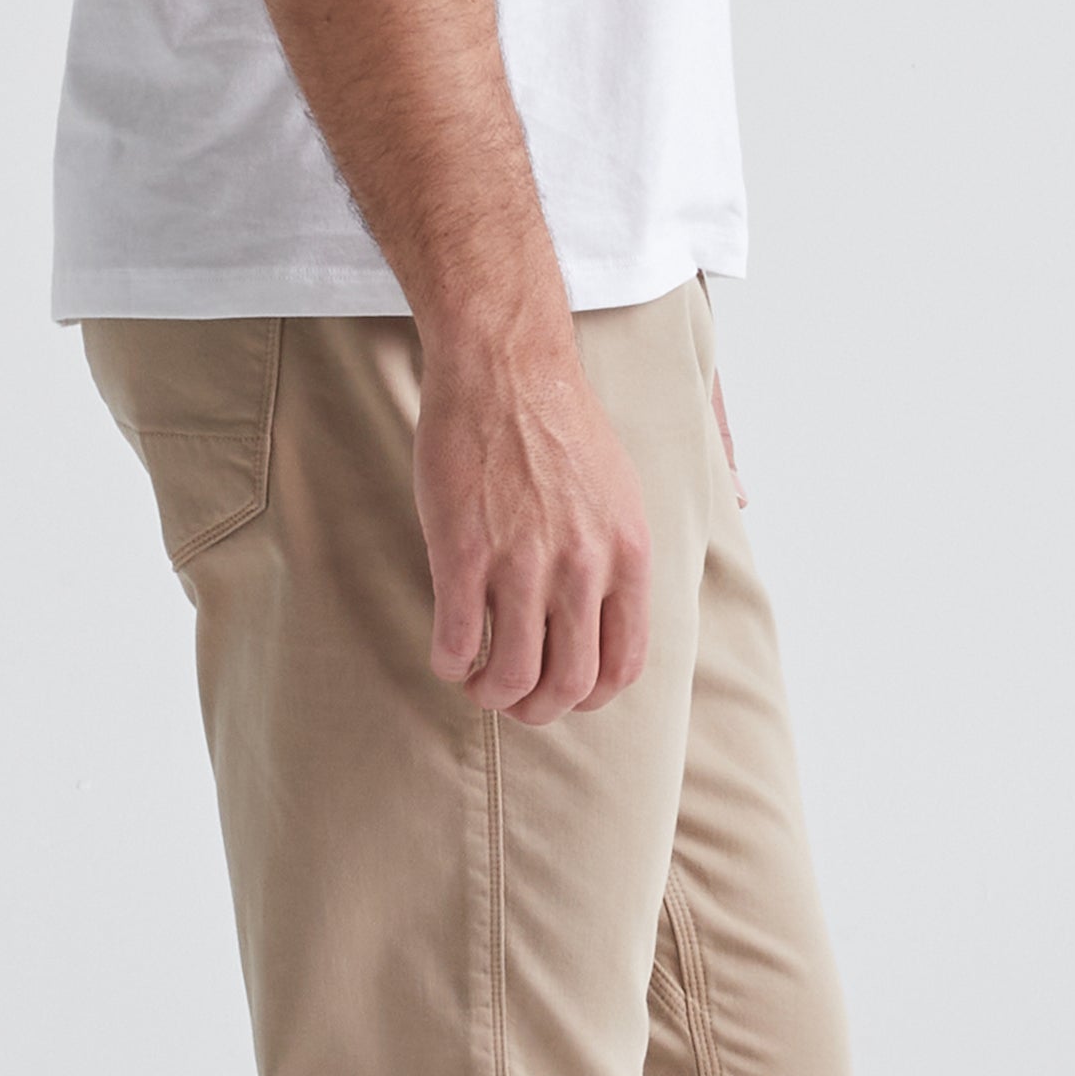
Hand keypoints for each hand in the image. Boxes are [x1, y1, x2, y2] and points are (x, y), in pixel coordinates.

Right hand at [415, 324, 652, 726]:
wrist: (504, 365)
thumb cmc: (558, 424)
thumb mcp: (620, 494)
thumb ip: (618, 559)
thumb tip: (613, 618)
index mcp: (627, 556)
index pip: (622, 666)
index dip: (590, 698)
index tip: (563, 691)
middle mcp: (582, 567)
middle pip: (568, 685)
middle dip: (537, 710)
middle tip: (513, 698)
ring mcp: (522, 562)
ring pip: (511, 676)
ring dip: (490, 695)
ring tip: (477, 681)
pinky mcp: (463, 553)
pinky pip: (456, 643)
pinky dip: (449, 665)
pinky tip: (447, 654)